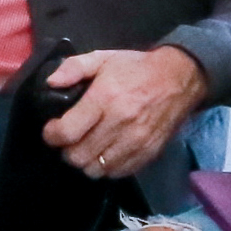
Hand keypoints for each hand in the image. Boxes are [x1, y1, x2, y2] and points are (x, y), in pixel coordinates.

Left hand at [40, 44, 210, 179]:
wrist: (180, 78)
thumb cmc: (136, 68)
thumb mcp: (102, 58)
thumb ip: (73, 68)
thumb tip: (51, 84)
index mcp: (105, 98)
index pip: (67, 132)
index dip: (52, 135)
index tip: (52, 130)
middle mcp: (120, 123)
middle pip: (78, 156)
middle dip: (66, 150)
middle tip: (69, 139)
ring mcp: (136, 141)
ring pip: (96, 168)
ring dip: (85, 161)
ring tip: (86, 147)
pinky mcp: (148, 153)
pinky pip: (118, 172)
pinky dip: (106, 167)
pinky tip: (104, 153)